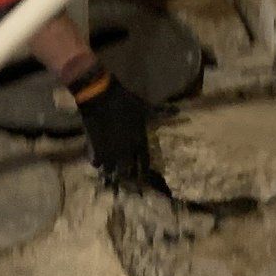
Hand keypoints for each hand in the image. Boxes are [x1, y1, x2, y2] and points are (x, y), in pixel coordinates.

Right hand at [72, 69, 169, 195]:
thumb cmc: (125, 101)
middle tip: (124, 175)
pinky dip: (97, 163)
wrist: (102, 97)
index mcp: (140, 142)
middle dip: (126, 174)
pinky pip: (96, 164)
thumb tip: (179, 111)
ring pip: (112, 171)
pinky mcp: (96, 150)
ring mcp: (111, 152)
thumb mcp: (145, 107)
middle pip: (128, 172)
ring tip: (109, 173)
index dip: (144, 172)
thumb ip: (162, 112)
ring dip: (111, 171)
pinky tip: (97, 160)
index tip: (142, 178)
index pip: (145, 164)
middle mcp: (127, 152)